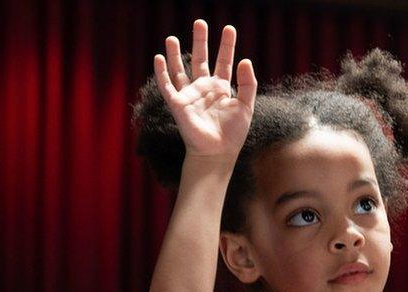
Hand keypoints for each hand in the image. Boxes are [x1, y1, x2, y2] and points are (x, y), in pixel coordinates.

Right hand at [154, 20, 256, 158]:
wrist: (218, 153)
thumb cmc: (233, 133)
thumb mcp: (246, 106)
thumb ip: (248, 83)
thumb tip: (245, 60)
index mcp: (221, 88)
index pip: (223, 61)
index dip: (226, 45)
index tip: (229, 28)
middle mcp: (204, 88)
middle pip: (200, 59)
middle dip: (200, 41)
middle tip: (200, 22)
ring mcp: (190, 95)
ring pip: (180, 70)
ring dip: (175, 53)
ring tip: (172, 37)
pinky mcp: (178, 105)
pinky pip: (167, 85)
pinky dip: (162, 72)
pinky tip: (159, 57)